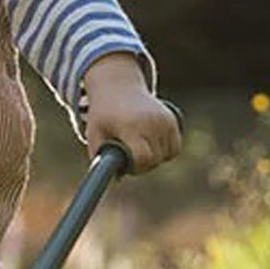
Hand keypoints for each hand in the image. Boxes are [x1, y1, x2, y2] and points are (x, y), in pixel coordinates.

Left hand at [82, 54, 181, 173]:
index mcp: (130, 126)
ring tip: (140, 149)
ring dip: (156, 158)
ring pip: (168, 155)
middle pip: (155, 159)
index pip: (143, 157)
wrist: (118, 86)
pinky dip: (166, 151)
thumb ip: (99, 157)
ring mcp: (164, 120)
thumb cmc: (103, 113)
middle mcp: (151, 122)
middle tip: (131, 158)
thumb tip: (114, 181)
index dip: (136, 168)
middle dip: (144, 165)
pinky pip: (175, 147)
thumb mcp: (94, 133)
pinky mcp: (172, 120)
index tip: (127, 165)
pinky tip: (153, 146)